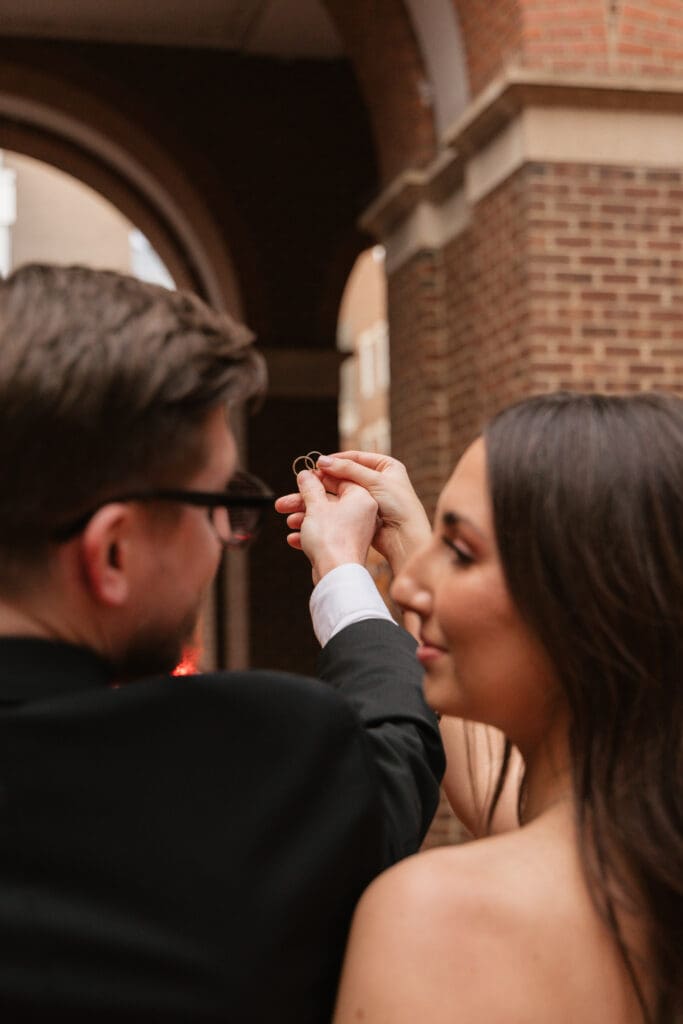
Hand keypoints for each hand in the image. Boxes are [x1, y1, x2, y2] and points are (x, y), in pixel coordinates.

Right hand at [275, 470, 378, 584]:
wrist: (337, 575)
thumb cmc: (331, 538)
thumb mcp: (316, 506)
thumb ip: (310, 487)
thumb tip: (306, 475)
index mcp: (361, 497)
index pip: (338, 479)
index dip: (317, 477)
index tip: (301, 478)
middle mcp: (362, 512)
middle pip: (328, 499)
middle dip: (303, 502)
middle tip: (283, 503)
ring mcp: (355, 530)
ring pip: (326, 517)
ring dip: (304, 518)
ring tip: (287, 522)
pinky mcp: (347, 545)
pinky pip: (328, 534)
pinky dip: (311, 534)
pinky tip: (293, 539)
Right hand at [278, 452, 430, 575]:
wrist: (406, 543)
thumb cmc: (394, 509)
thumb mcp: (370, 482)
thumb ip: (344, 470)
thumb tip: (322, 460)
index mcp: (385, 468)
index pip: (352, 459)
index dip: (331, 463)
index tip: (311, 467)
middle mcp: (376, 486)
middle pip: (337, 485)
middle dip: (311, 493)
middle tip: (290, 497)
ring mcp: (368, 507)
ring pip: (333, 505)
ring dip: (310, 512)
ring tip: (289, 519)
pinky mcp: (363, 525)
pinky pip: (336, 522)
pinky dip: (320, 525)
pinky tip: (299, 533)